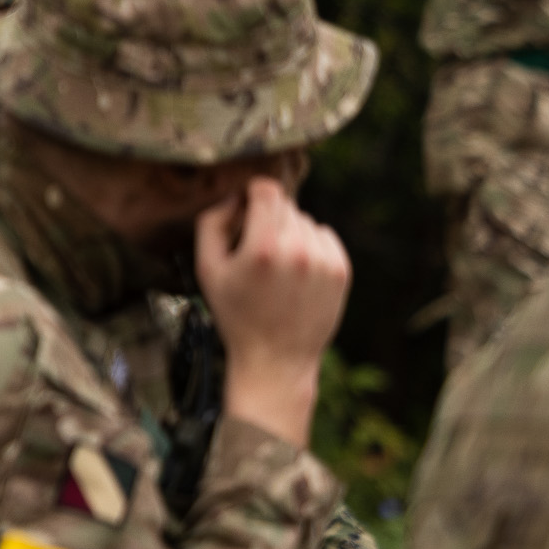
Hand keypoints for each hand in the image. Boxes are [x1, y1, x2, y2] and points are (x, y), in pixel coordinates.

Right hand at [196, 175, 348, 446]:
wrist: (276, 358)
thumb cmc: (236, 314)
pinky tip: (298, 271)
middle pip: (286, 206)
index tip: (246, 207)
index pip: (267, 189)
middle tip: (257, 249)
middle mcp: (298, 250)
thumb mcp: (207, 269)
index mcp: (263, 247)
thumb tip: (235, 199)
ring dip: (291, 233)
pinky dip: (312, 245)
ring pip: (306, 221)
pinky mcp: (342, 271)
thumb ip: (212, 223)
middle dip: (269, 219)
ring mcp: (324, 261)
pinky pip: (325, 236)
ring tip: (279, 266)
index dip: (253, 192)